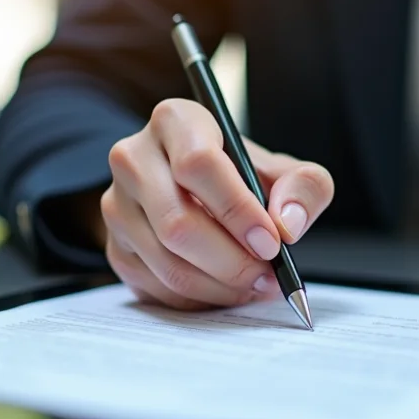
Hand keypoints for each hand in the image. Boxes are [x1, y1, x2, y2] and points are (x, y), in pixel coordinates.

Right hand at [99, 99, 333, 309]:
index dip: (238, 210)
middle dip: (232, 261)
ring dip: (220, 286)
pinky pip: (156, 287)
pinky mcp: (114, 246)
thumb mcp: (283, 169)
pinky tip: (226, 289)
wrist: (199, 190)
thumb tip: (287, 223)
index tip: (271, 242)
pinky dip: (200, 299)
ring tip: (255, 286)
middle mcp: (133, 157)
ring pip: (167, 263)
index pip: (198, 164)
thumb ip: (304, 186)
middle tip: (268, 276)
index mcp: (175, 120)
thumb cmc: (241, 176)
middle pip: (178, 223)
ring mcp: (116, 204)